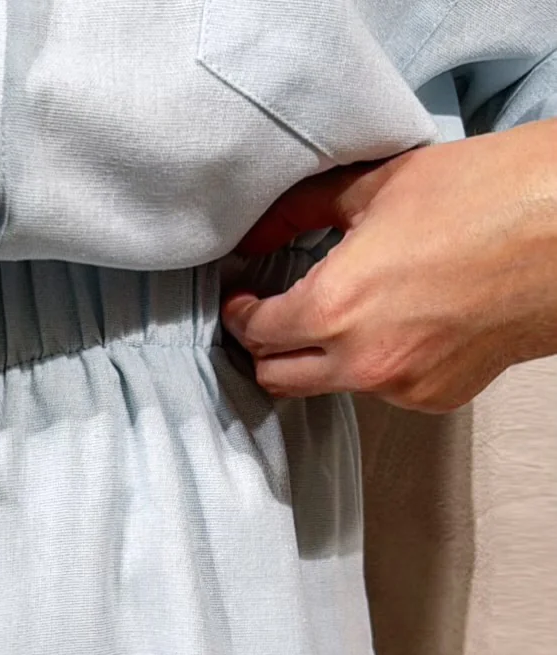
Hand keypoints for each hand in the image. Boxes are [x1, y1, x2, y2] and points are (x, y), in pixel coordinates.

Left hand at [219, 117, 556, 411]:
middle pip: (278, 379)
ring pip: (331, 385)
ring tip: (349, 312)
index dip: (241, 314)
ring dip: (324, 356)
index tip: (243, 300)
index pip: (256, 333)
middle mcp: (360, 361)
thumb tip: (256, 233)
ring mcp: (399, 387)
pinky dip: (379, 361)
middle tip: (271, 318)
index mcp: (334, 307)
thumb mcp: (379, 186)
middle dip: (265, 349)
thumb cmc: (484, 195)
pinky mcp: (434, 398)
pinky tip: (404, 321)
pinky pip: (384, 387)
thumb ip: (303, 212)